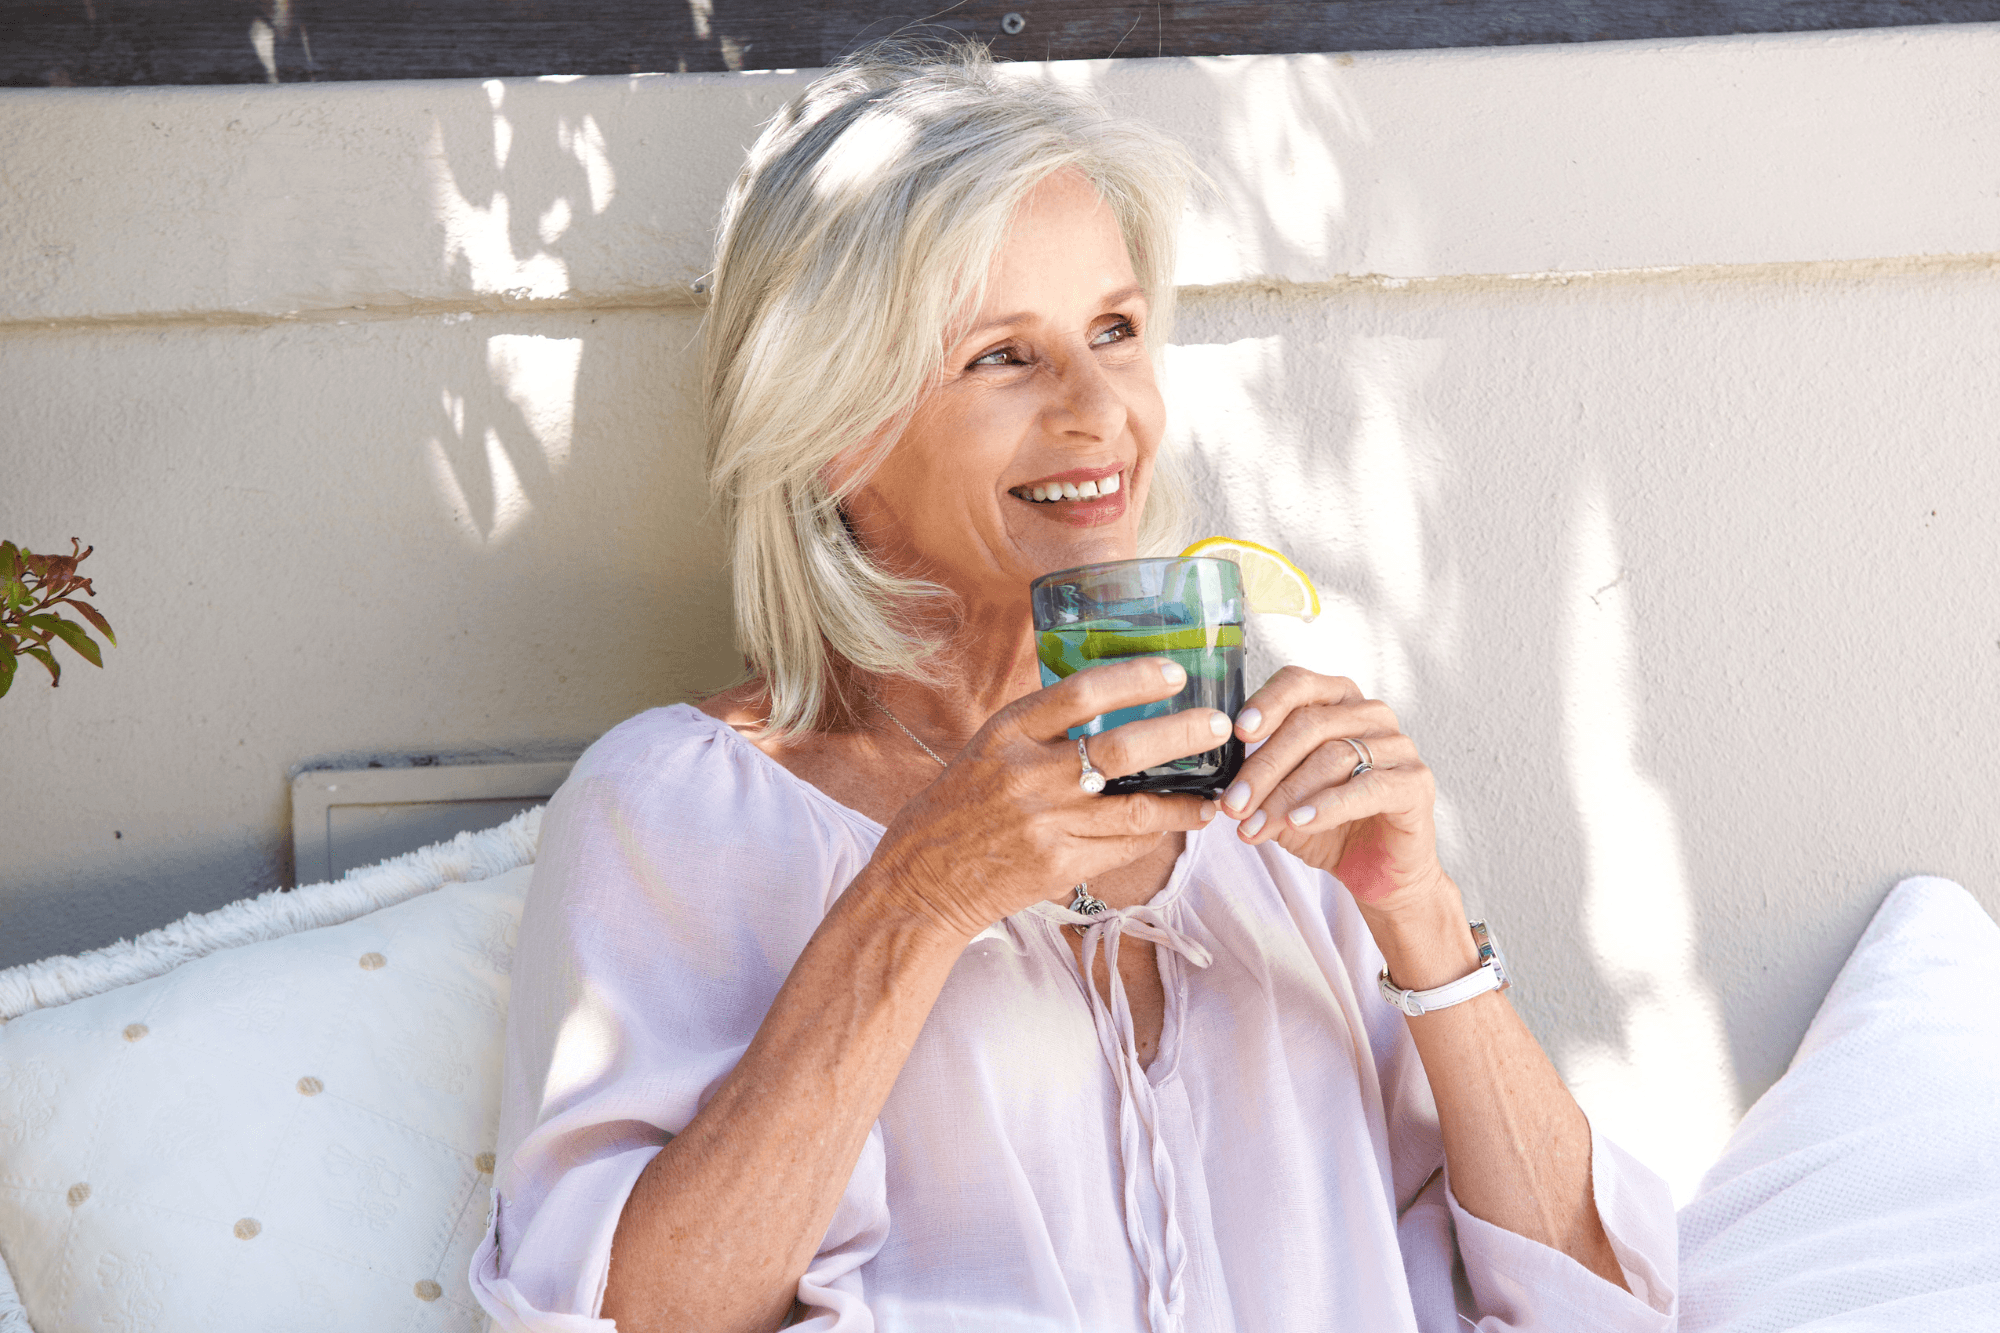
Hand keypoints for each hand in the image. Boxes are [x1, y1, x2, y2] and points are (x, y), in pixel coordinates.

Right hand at [862, 658, 1228, 941]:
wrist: (921, 881)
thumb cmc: (957, 808)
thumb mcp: (987, 750)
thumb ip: (1041, 730)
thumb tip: (1112, 704)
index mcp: (1006, 735)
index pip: (1080, 693)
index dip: (1133, 678)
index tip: (1173, 672)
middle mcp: (1027, 776)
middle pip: (1122, 748)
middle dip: (1180, 733)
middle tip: (1218, 725)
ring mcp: (1045, 825)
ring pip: (1136, 808)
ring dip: (1184, 799)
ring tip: (1215, 790)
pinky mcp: (1058, 866)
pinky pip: (1122, 847)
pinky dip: (1154, 834)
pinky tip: (1175, 824)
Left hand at [1218, 667, 1451, 918]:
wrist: (1376, 871)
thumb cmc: (1327, 825)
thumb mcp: (1281, 798)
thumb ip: (1257, 779)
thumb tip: (1218, 780)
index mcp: (1337, 702)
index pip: (1299, 683)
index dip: (1266, 703)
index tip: (1238, 734)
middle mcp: (1371, 714)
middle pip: (1310, 724)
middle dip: (1264, 768)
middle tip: (1233, 805)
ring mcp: (1399, 746)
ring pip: (1334, 756)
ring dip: (1286, 795)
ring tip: (1256, 826)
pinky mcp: (1416, 783)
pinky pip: (1368, 787)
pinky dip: (1328, 805)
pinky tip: (1299, 822)